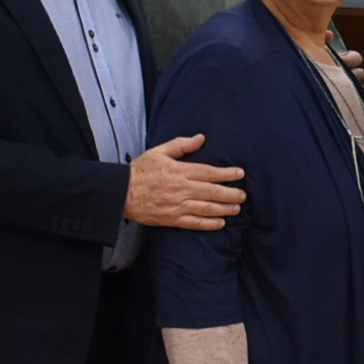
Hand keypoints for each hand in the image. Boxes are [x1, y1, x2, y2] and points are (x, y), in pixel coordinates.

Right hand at [127, 135, 244, 229]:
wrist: (120, 193)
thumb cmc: (139, 171)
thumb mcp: (159, 152)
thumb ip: (181, 145)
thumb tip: (201, 138)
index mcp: (179, 171)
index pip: (209, 172)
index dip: (227, 174)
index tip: (240, 174)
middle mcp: (181, 189)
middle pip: (213, 192)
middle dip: (231, 194)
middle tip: (243, 195)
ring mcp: (177, 206)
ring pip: (207, 208)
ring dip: (224, 209)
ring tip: (236, 208)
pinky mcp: (171, 219)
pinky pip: (194, 223)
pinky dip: (209, 224)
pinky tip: (220, 223)